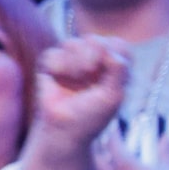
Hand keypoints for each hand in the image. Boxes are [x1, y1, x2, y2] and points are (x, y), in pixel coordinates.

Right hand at [32, 38, 129, 153]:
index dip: (114, 53)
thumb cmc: (93, 116)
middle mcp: (92, 61)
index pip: (118, 44)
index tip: (111, 70)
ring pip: (73, 43)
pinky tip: (60, 81)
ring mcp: (70, 61)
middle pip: (95, 39)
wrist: (64, 130)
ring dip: (76, 63)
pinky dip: (58, 68)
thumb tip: (109, 47)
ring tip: (77, 80)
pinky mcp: (50, 65)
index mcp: (112, 66)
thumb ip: (118, 69)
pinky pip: (53, 53)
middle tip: (90, 73)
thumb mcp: (114, 94)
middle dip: (94, 54)